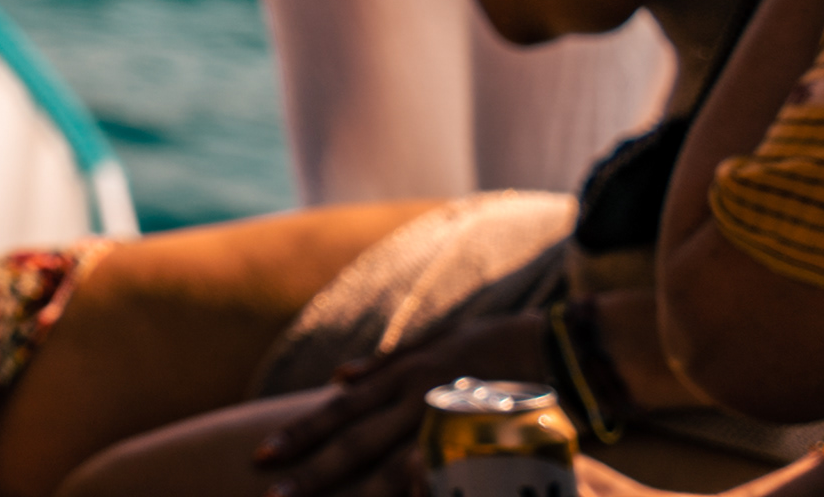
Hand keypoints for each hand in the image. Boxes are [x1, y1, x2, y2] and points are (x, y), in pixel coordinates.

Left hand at [252, 309, 552, 496]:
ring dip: (359, 493)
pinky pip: (450, 476)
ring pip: (396, 466)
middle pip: (357, 443)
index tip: (263, 456)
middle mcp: (420, 399)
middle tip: (273, 496)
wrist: (560, 347)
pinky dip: (422, 490)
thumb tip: (339, 377)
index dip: (301, 433)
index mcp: (403, 376)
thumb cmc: (491, 343)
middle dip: (314, 472)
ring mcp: (454, 424)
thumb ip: (385, 363)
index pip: (341, 411)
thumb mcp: (433, 342)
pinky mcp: (489, 443)